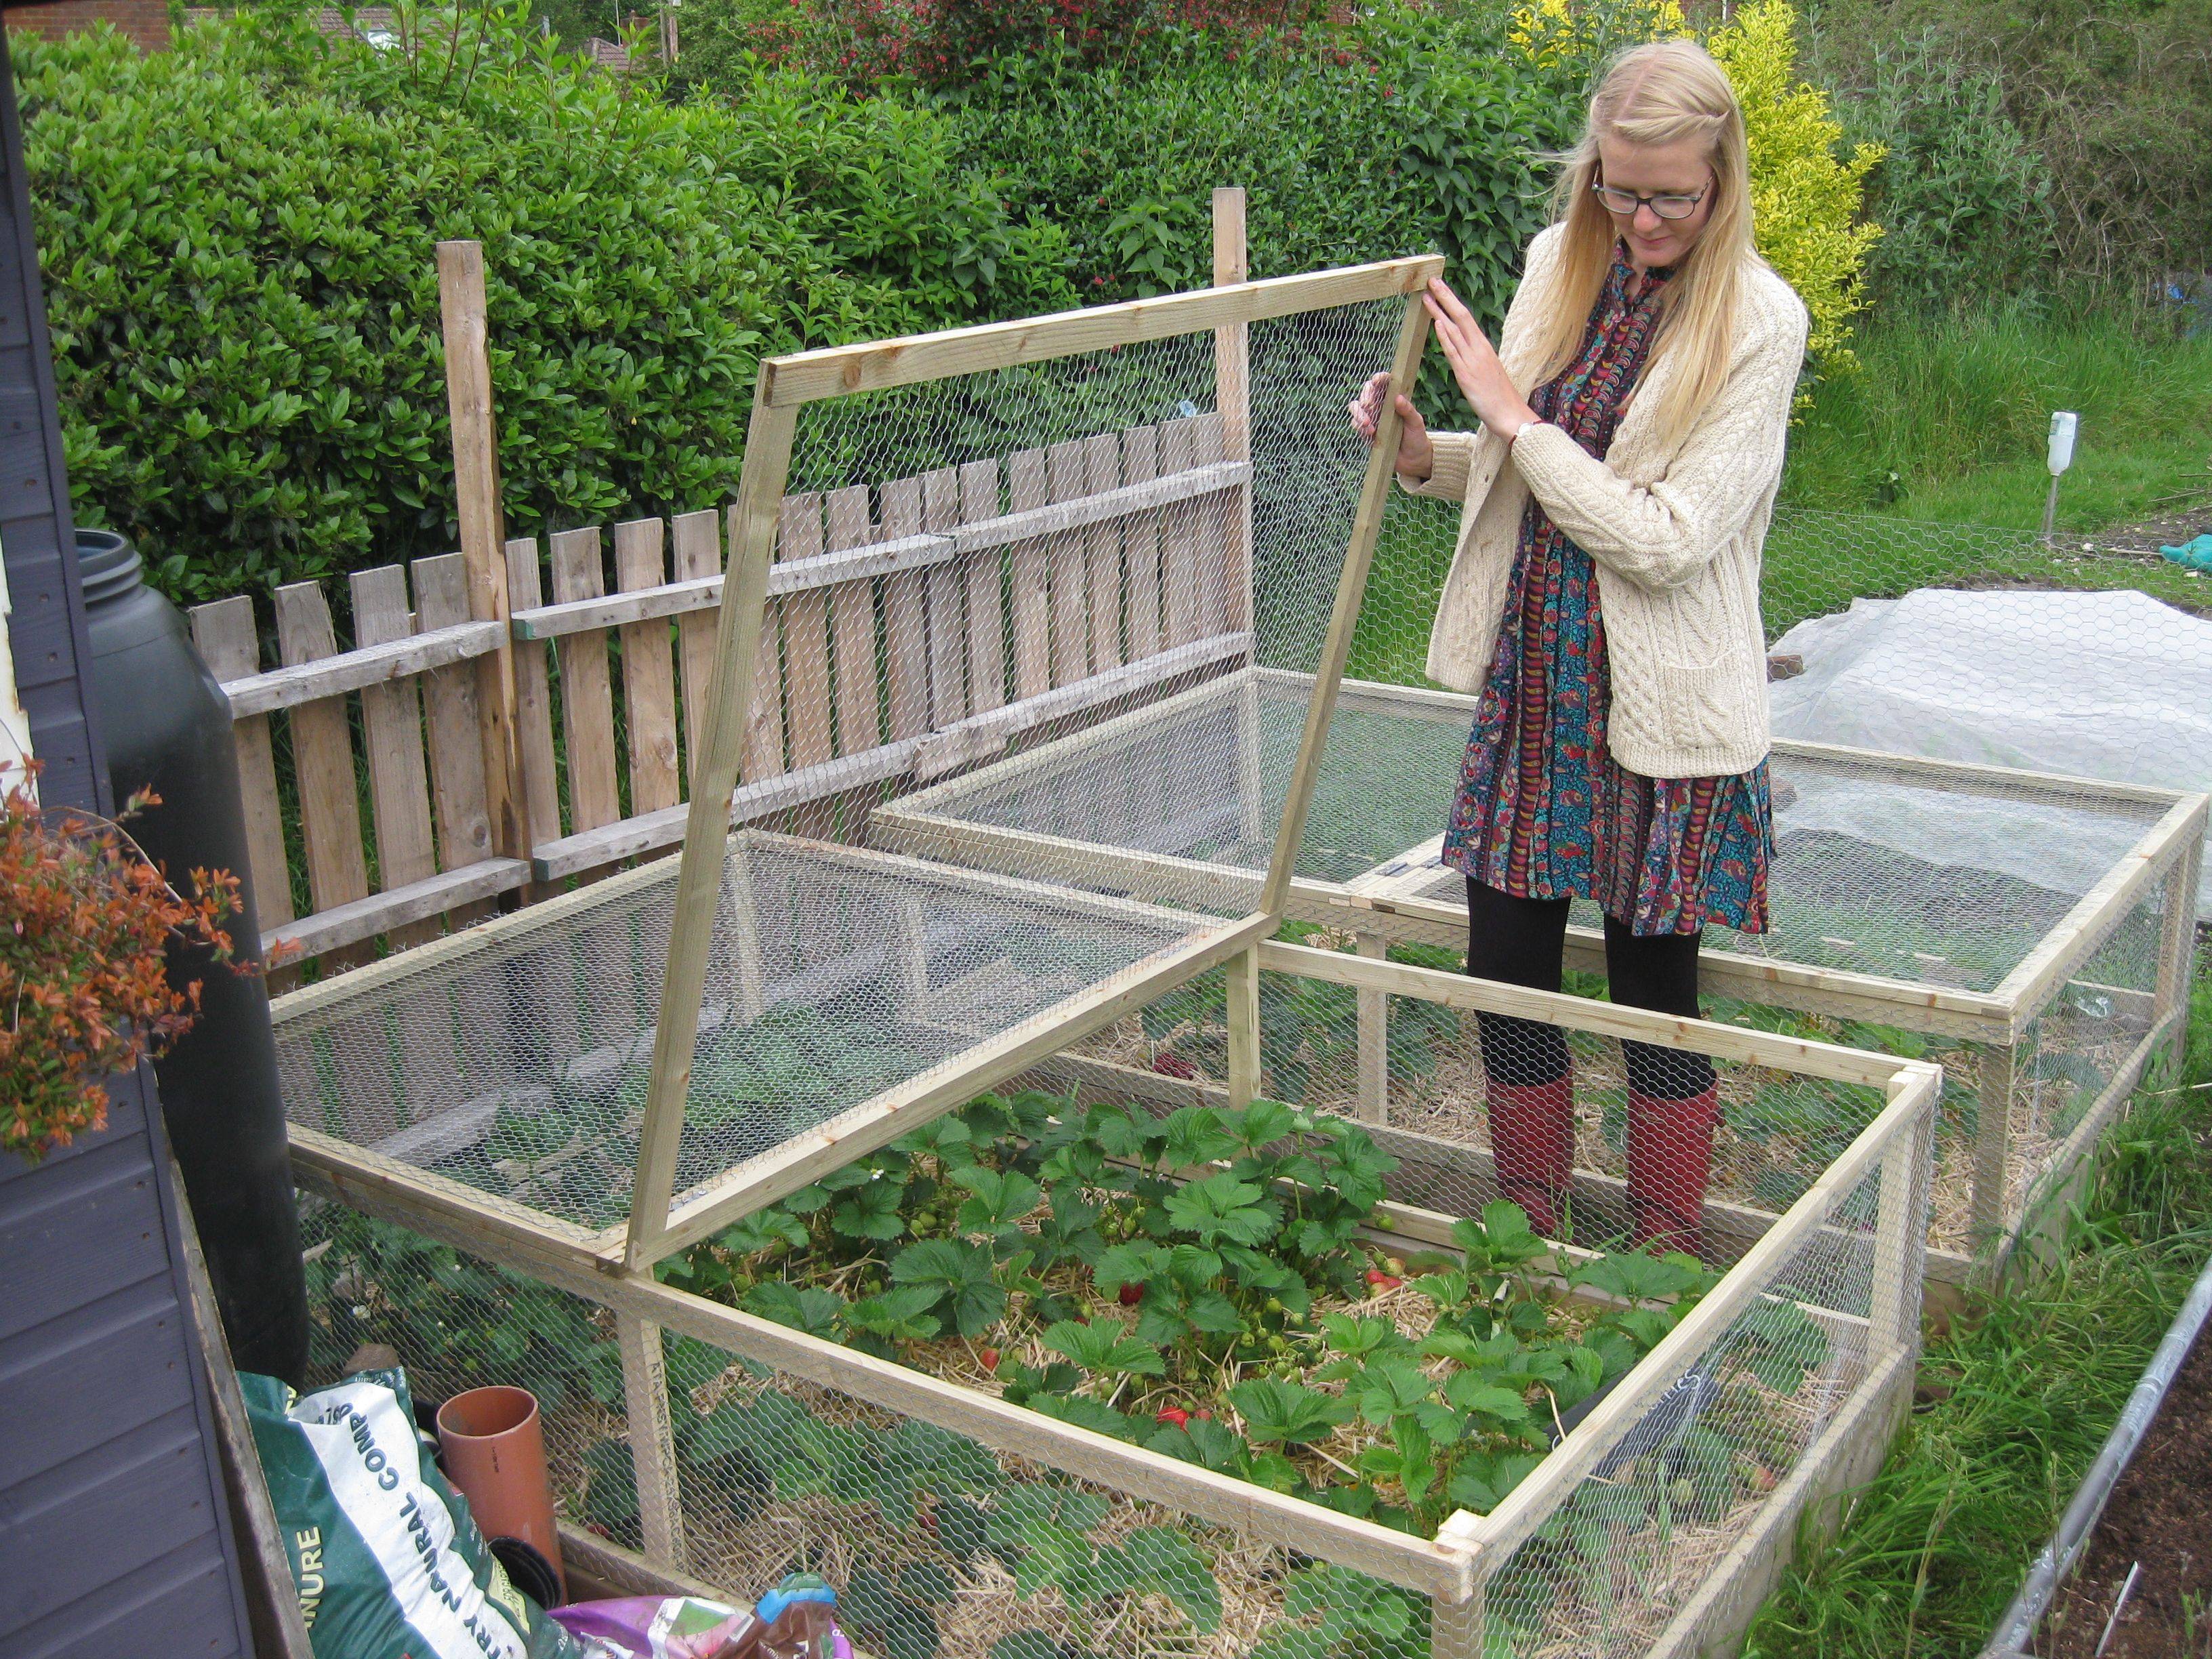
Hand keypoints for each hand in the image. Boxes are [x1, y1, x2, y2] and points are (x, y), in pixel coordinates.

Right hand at [1349, 371, 1434, 480]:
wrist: (1412, 460)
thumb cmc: (1417, 437)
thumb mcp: (1416, 423)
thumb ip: (1408, 410)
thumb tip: (1397, 398)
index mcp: (1394, 399)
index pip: (1384, 383)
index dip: (1379, 379)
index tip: (1377, 381)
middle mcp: (1380, 406)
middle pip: (1366, 393)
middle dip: (1365, 396)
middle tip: (1369, 405)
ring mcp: (1371, 418)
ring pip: (1356, 407)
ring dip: (1358, 413)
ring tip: (1367, 423)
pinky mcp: (1366, 431)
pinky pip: (1356, 424)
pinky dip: (1359, 426)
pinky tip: (1370, 432)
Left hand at [1423, 276, 1536, 439]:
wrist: (1510, 415)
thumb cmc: (1498, 397)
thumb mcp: (1485, 372)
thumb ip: (1473, 359)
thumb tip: (1462, 350)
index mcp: (1483, 347)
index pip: (1466, 318)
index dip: (1452, 301)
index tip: (1440, 288)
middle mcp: (1479, 349)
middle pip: (1461, 315)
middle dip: (1445, 296)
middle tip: (1432, 279)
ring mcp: (1473, 361)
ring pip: (1455, 330)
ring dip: (1440, 311)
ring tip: (1427, 295)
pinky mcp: (1467, 375)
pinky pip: (1455, 352)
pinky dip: (1446, 336)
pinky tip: (1438, 323)